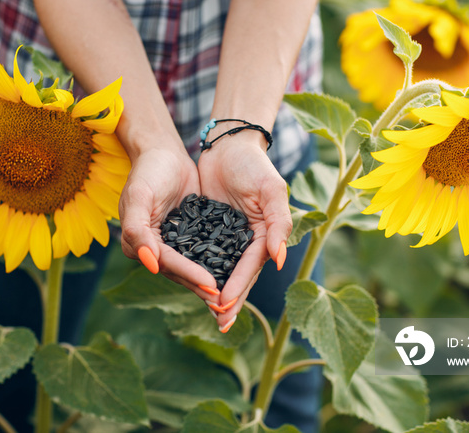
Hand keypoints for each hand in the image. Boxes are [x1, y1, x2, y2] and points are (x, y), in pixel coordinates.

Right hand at [119, 147, 219, 300]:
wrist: (163, 152)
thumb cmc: (148, 170)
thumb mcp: (139, 195)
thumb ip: (137, 229)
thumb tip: (149, 263)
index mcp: (138, 243)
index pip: (168, 263)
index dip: (190, 275)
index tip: (212, 286)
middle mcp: (155, 248)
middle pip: (181, 271)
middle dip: (203, 288)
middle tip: (226, 304)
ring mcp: (174, 243)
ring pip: (195, 267)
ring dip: (212, 283)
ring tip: (232, 298)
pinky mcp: (190, 235)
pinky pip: (205, 252)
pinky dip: (219, 264)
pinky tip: (237, 274)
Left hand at [197, 133, 291, 330]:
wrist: (228, 145)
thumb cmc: (253, 165)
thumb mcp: (271, 190)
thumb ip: (278, 224)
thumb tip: (280, 260)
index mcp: (264, 235)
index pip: (251, 266)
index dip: (239, 286)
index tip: (225, 305)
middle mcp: (247, 240)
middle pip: (237, 275)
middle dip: (230, 300)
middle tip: (220, 323)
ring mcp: (227, 237)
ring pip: (220, 270)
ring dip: (214, 292)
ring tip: (208, 314)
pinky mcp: (208, 229)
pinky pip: (202, 254)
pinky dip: (197, 270)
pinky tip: (188, 285)